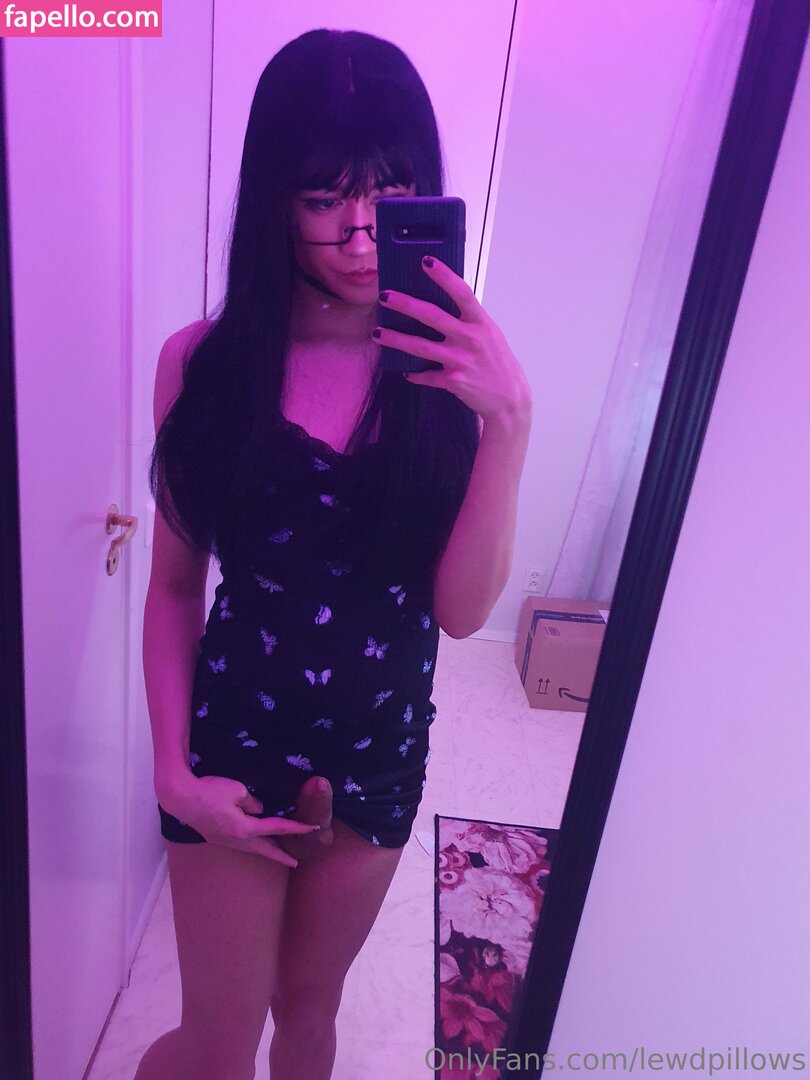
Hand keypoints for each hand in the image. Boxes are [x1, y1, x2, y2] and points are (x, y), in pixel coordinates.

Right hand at [159, 773, 319, 867]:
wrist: (181, 798)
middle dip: (281, 857)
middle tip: (295, 863)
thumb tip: (259, 811)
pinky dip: (253, 845)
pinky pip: (241, 844)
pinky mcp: (217, 838)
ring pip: (252, 849)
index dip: (295, 828)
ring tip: (279, 854)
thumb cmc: (210, 791)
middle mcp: (236, 840)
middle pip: (265, 850)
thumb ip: (253, 804)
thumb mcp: (238, 791)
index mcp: (244, 828)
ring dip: (267, 852)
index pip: (276, 829)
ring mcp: (225, 842)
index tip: (311, 829)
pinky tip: (255, 842)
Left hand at [375, 256, 531, 424]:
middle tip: (384, 296)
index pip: (462, 293)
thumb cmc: (498, 363)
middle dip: (405, 304)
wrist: (510, 399)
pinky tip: (406, 372)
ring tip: (377, 333)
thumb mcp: (490, 335)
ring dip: (396, 339)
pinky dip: (415, 374)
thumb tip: (441, 307)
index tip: (426, 261)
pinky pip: (427, 375)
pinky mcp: (453, 381)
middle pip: (432, 316)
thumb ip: (469, 321)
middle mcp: (470, 339)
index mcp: (481, 323)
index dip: (444, 276)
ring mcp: (460, 360)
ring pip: (420, 347)